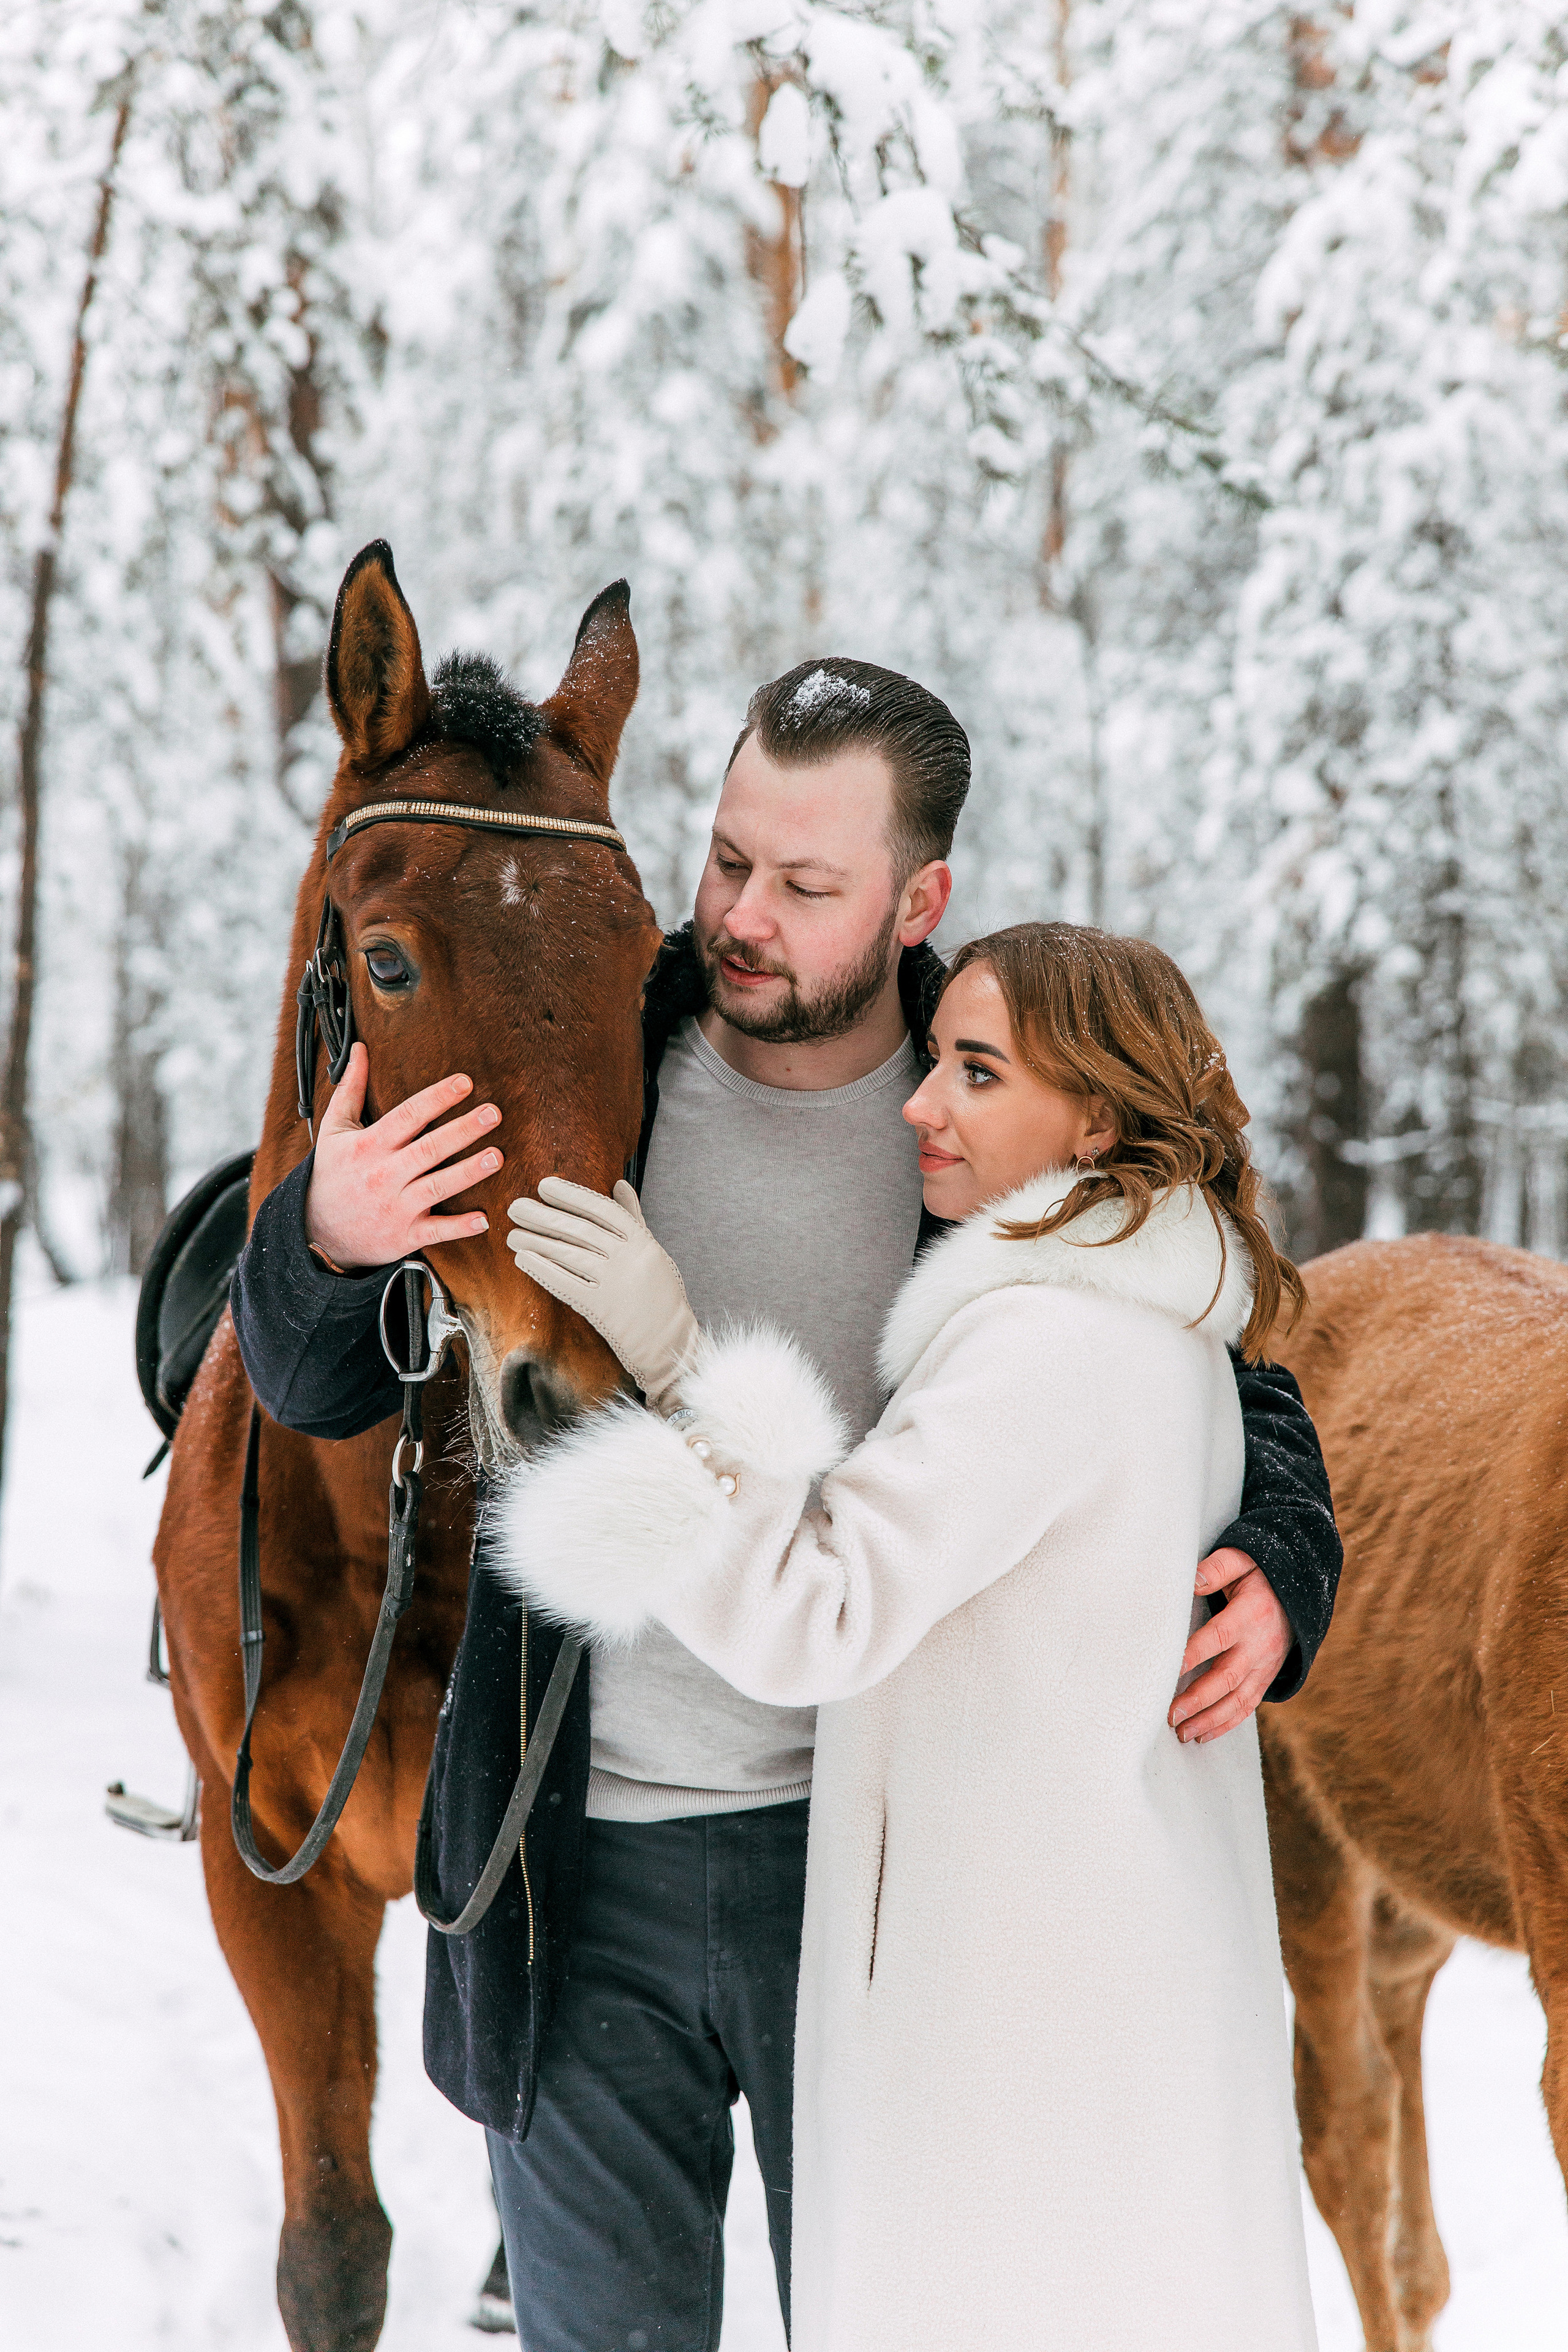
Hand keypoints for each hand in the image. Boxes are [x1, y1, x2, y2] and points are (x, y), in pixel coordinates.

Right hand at [303, 1042, 502, 1271]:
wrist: (317, 1232)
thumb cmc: (332, 1175)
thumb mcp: (335, 1130)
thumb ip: (350, 1089)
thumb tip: (359, 1049)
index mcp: (369, 1145)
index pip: (408, 1116)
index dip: (437, 1098)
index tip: (465, 1082)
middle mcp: (384, 1174)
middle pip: (429, 1148)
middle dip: (463, 1130)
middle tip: (493, 1113)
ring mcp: (396, 1207)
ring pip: (437, 1186)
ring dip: (469, 1172)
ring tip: (497, 1156)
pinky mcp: (405, 1235)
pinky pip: (436, 1231)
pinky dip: (460, 1227)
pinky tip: (484, 1218)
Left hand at [508, 1178, 697, 1408]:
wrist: (668, 1340)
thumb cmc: (659, 1293)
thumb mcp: (651, 1249)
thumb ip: (633, 1216)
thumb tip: (619, 1183)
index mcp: (641, 1241)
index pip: (602, 1210)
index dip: (572, 1195)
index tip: (545, 1186)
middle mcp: (628, 1258)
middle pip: (580, 1231)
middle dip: (544, 1217)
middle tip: (515, 1207)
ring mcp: (614, 1283)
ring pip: (569, 1255)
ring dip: (537, 1242)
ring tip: (512, 1234)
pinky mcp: (601, 1308)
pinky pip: (566, 1284)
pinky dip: (543, 1269)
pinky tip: (523, 1259)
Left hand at [1169, 1548, 1291, 1744]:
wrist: (1301, 1596)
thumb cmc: (1262, 1576)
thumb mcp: (1244, 1561)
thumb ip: (1217, 1568)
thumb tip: (1190, 1580)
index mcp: (1249, 1615)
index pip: (1217, 1636)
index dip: (1193, 1653)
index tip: (1167, 1669)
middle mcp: (1259, 1645)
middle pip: (1226, 1677)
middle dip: (1198, 1699)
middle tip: (1170, 1715)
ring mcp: (1264, 1666)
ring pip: (1237, 1700)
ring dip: (1209, 1719)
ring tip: (1181, 1733)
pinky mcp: (1265, 1678)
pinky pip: (1247, 1706)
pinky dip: (1225, 1724)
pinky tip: (1202, 1735)